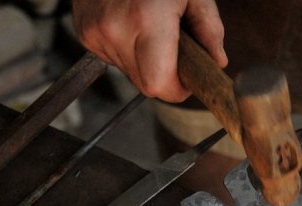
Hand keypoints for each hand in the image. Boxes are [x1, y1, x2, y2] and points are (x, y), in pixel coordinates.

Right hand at [72, 0, 227, 101]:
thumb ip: (209, 29)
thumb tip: (217, 62)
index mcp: (147, 20)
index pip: (159, 85)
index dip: (176, 89)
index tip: (186, 81)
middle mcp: (116, 30)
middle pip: (144, 85)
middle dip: (163, 75)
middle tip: (173, 50)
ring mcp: (96, 32)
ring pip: (129, 72)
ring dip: (144, 61)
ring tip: (149, 27)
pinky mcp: (85, 32)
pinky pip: (112, 57)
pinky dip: (126, 49)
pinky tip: (131, 24)